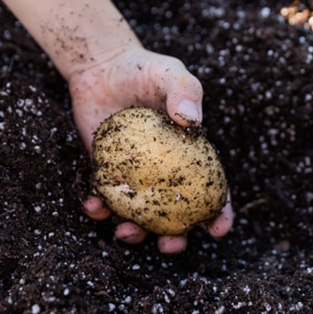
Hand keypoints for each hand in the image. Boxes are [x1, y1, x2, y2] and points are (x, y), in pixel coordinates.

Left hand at [68, 45, 233, 252]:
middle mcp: (163, 173)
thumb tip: (191, 120)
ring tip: (126, 232)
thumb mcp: (170, 73)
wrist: (102, 67)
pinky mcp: (104, 172)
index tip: (219, 229)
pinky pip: (103, 198)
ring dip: (135, 232)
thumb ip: (184, 91)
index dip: (220, 213)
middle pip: (175, 216)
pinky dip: (98, 207)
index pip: (212, 190)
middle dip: (175, 239)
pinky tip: (93, 205)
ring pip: (138, 216)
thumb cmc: (145, 70)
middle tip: (169, 245)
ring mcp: (132, 176)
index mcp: (189, 157)